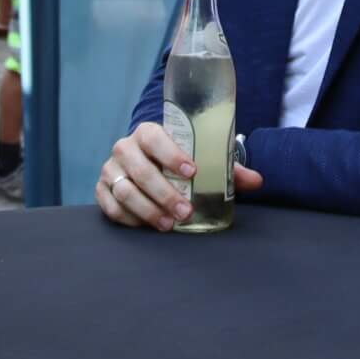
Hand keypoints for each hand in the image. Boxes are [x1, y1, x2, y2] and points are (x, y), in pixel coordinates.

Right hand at [95, 122, 262, 230]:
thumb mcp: (201, 158)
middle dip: (164, 193)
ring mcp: (110, 169)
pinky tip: (147, 225)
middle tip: (185, 211)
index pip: (154, 138)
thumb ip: (228, 168)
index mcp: (147, 132)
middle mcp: (125, 147)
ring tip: (168, 224)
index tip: (192, 171)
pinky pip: (110, 206)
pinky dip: (128, 218)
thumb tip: (257, 180)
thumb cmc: (177, 159)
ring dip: (147, 209)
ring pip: (124, 190)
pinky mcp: (102, 189)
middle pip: (140, 170)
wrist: (146, 160)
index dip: (171, 154)